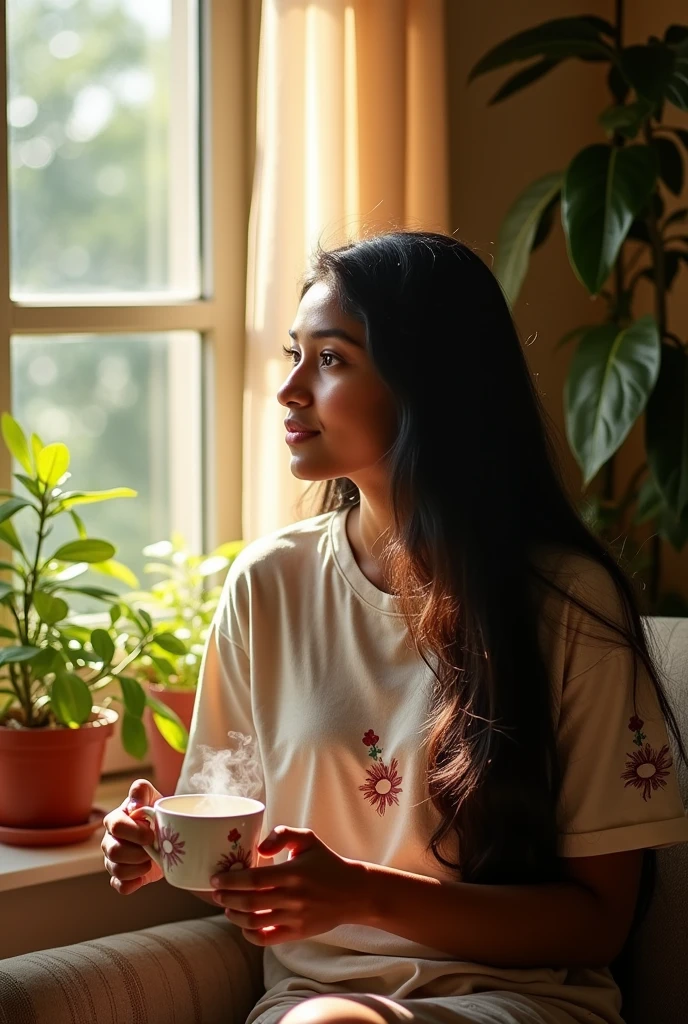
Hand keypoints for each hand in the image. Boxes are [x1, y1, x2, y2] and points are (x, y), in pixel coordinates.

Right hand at [102, 778, 163, 893]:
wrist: (167, 833)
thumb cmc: (155, 812)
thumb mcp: (151, 796)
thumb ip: (141, 791)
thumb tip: (134, 805)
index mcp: (115, 820)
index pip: (116, 826)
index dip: (135, 831)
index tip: (152, 833)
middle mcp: (110, 841)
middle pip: (114, 851)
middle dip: (138, 852)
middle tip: (154, 848)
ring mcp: (113, 861)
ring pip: (117, 870)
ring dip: (138, 868)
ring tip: (152, 860)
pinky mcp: (121, 877)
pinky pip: (120, 886)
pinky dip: (133, 883)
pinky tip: (143, 876)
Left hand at [210, 825, 368, 944]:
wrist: (353, 892)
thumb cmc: (326, 862)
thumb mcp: (308, 839)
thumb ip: (283, 834)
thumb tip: (260, 849)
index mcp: (293, 873)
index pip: (254, 880)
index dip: (231, 880)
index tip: (215, 878)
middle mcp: (292, 898)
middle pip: (249, 902)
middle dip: (226, 898)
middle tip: (215, 893)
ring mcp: (294, 918)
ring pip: (254, 922)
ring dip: (234, 916)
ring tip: (226, 907)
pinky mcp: (297, 933)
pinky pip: (267, 939)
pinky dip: (250, 934)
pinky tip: (243, 925)